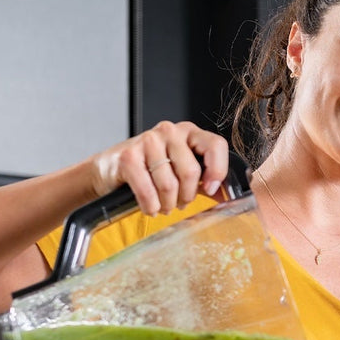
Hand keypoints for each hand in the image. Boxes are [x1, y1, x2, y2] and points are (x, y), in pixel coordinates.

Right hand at [88, 121, 229, 215]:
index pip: (215, 145)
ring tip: (163, 205)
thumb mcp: (181, 170)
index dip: (217, 171)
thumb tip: (227, 195)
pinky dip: (151, 206)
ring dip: (167, 204)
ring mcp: (148, 141)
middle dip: (186, 197)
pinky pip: (148, 191)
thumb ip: (205, 180)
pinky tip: (150, 207)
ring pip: (169, 184)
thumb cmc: (150, 169)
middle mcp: (169, 131)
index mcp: (189, 132)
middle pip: (191, 172)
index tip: (210, 189)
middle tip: (178, 203)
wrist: (111, 170)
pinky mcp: (128, 156)